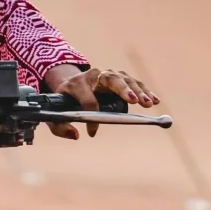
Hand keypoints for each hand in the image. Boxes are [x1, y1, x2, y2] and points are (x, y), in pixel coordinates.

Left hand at [39, 64, 159, 136]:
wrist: (70, 84)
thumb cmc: (64, 102)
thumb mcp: (55, 115)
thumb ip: (60, 127)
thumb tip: (77, 135)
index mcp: (77, 84)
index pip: (87, 99)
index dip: (91, 115)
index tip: (92, 131)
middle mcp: (94, 75)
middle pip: (111, 79)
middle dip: (123, 90)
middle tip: (134, 101)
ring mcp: (108, 75)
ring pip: (125, 80)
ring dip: (138, 91)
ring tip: (148, 104)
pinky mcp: (119, 78)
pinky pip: (133, 83)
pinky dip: (145, 91)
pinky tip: (155, 100)